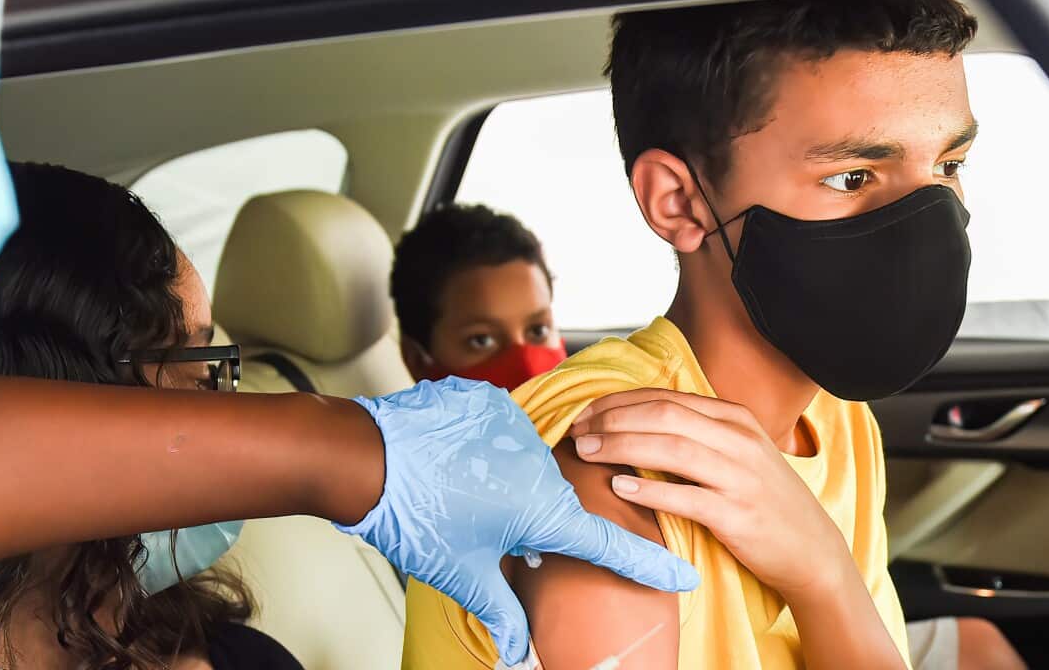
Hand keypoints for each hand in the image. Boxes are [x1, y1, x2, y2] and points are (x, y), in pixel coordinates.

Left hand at [336, 378, 699, 665]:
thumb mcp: (462, 574)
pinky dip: (483, 451)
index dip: (646, 563)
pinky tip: (450, 463)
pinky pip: (499, 433)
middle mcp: (540, 463)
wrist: (365, 456)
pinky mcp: (489, 403)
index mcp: (542, 509)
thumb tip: (519, 656)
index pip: (608, 545)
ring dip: (503, 483)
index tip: (683, 573)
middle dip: (529, 521)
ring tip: (456, 494)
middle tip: (481, 526)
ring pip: (525, 466)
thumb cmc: (416, 517)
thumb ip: (500, 614)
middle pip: (554, 502)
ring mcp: (515, 426)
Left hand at [570, 388, 848, 599]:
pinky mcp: (738, 514)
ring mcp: (741, 476)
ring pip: (672, 448)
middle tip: (576, 431)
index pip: (666, 398)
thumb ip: (695, 434)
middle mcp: (739, 440)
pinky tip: (619, 486)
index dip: (618, 402)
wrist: (812, 551)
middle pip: (664, 416)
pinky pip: (686, 496)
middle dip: (612, 419)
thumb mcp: (736, 454)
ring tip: (587, 452)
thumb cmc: (763, 501)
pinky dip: (650, 489)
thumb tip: (632, 424)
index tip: (583, 414)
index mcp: (735, 418)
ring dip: (621, 445)